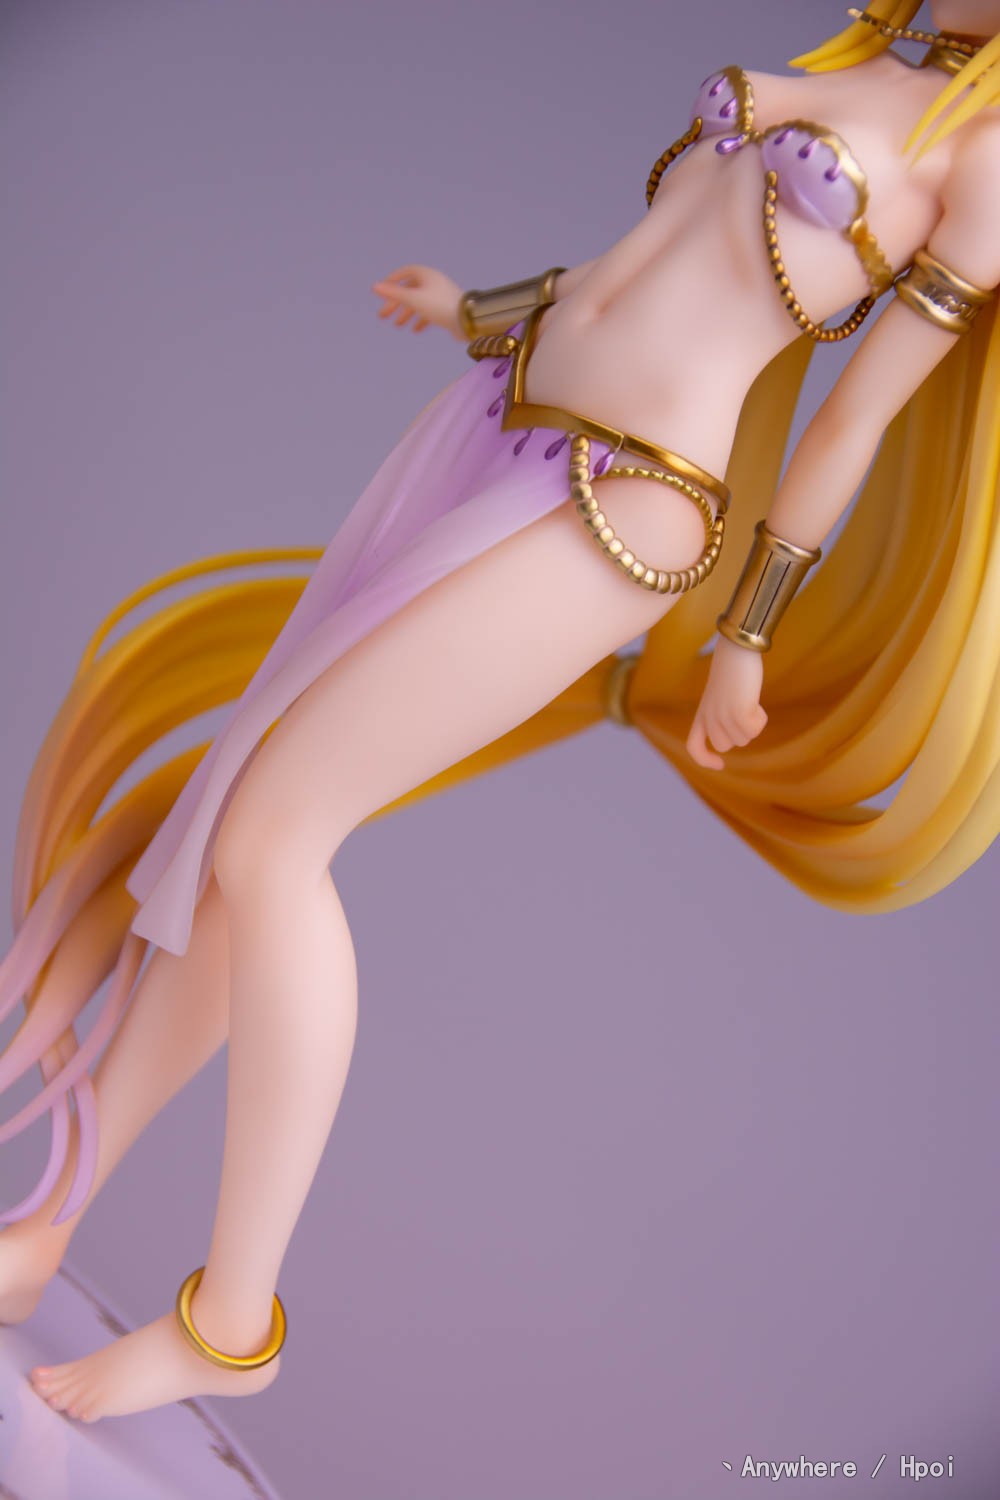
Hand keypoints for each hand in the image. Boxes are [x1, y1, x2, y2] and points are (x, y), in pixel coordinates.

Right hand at [371, 264, 464, 338]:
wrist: (467, 319)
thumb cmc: (439, 305)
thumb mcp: (413, 299)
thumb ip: (393, 294)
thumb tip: (374, 287)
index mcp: (426, 275)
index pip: (406, 272)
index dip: (393, 280)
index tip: (383, 291)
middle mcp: (434, 283)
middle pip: (410, 290)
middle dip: (396, 304)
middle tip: (382, 317)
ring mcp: (441, 296)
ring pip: (419, 303)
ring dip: (407, 314)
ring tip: (397, 326)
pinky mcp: (447, 309)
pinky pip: (430, 312)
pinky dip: (421, 320)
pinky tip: (415, 330)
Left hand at [686, 636, 767, 770]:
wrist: (737, 649)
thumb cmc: (734, 669)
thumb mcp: (723, 696)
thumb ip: (723, 715)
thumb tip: (736, 737)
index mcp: (701, 713)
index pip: (694, 746)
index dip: (704, 760)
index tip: (721, 764)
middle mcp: (708, 717)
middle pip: (726, 745)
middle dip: (740, 732)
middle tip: (744, 710)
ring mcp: (721, 717)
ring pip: (743, 739)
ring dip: (753, 723)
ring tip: (748, 699)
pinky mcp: (737, 713)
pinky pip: (755, 730)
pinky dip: (761, 718)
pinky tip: (755, 700)